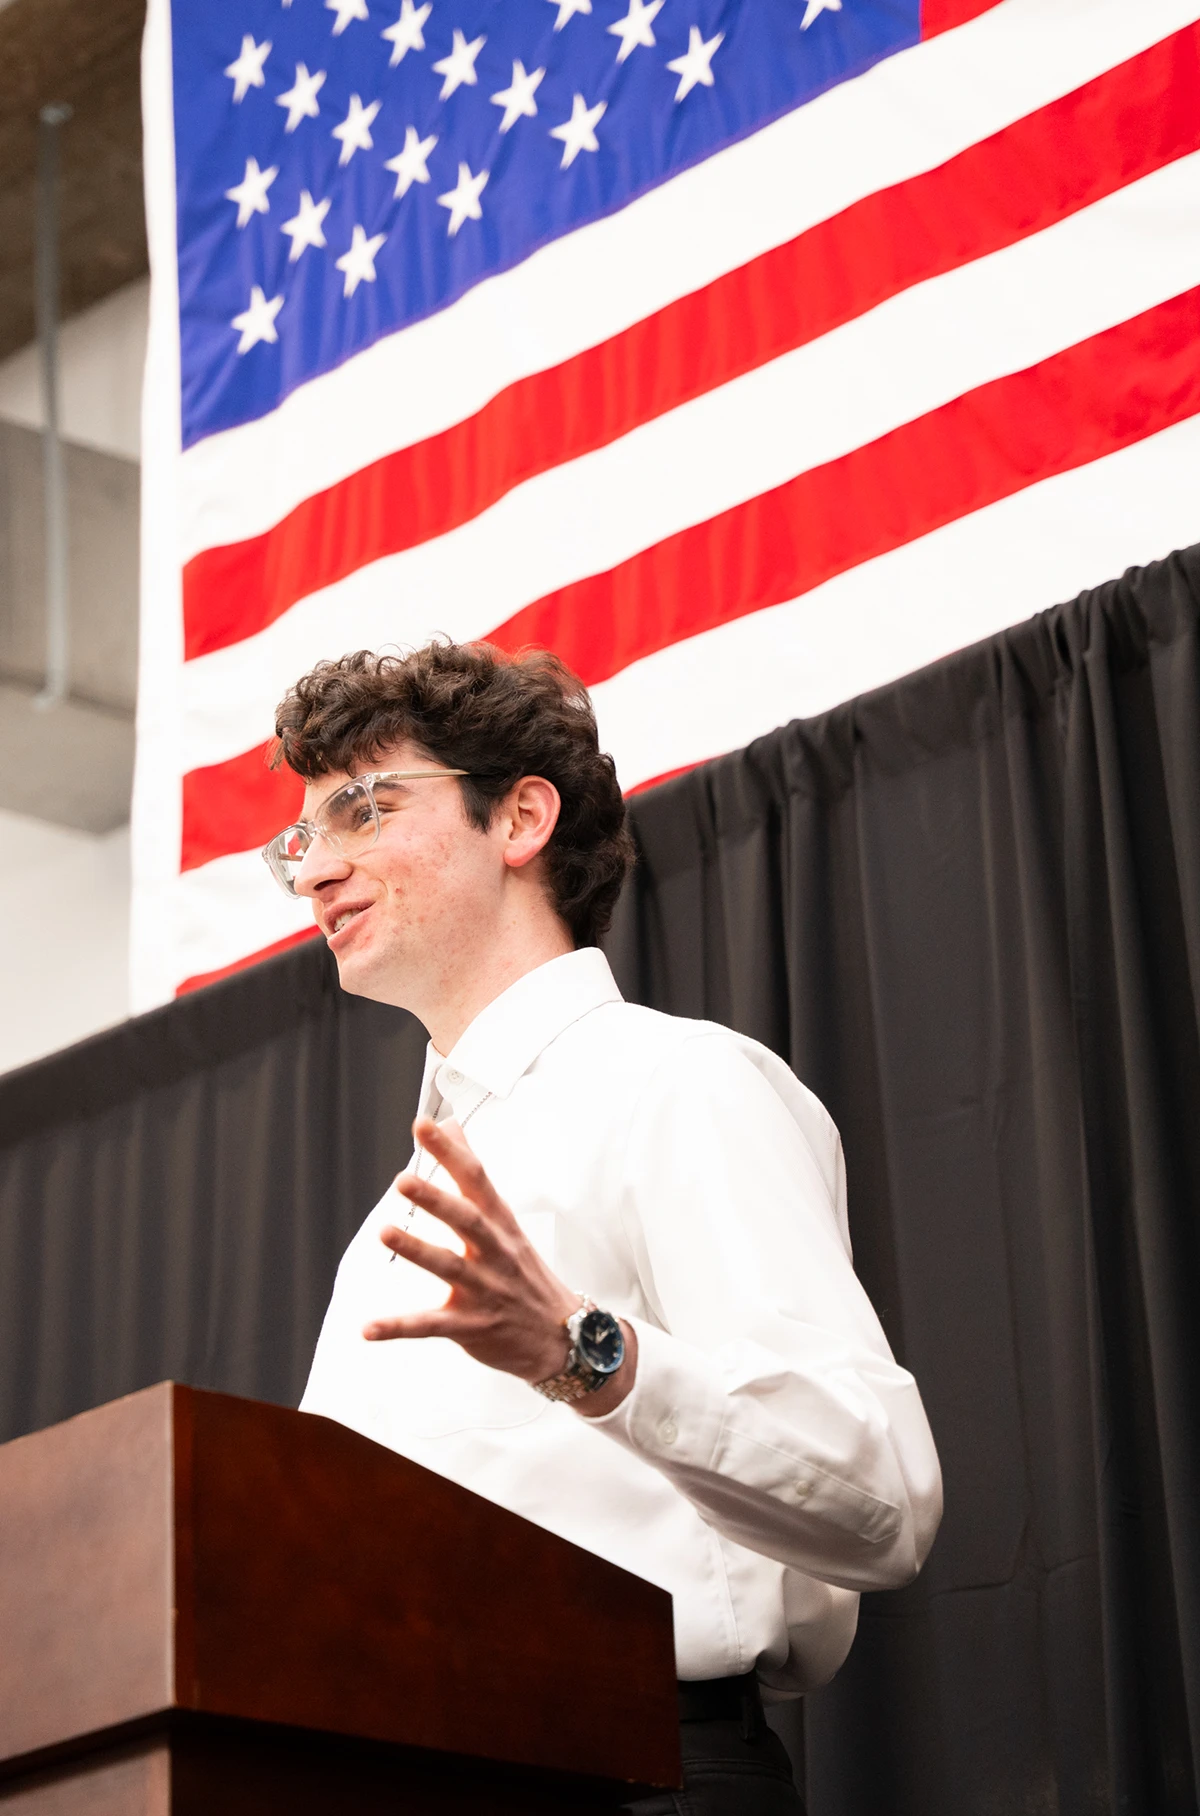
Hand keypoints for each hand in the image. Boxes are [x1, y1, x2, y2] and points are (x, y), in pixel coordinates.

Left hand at [365, 1117, 581, 1384]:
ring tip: (385, 1232)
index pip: (476, 1179)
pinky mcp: (472, 1326)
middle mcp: (494, 1253)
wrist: (561, 1337)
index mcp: (501, 1224)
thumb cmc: (526, 1274)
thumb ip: (472, 1174)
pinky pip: (431, 1326)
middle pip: (467, 1220)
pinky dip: (399, 1327)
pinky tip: (369, 1328)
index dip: (450, 1151)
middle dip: (436, 1199)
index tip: (425, 1125)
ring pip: (449, 1267)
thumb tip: (451, 1126)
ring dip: (417, 1249)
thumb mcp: (506, 1222)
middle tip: (403, 1180)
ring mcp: (485, 1290)